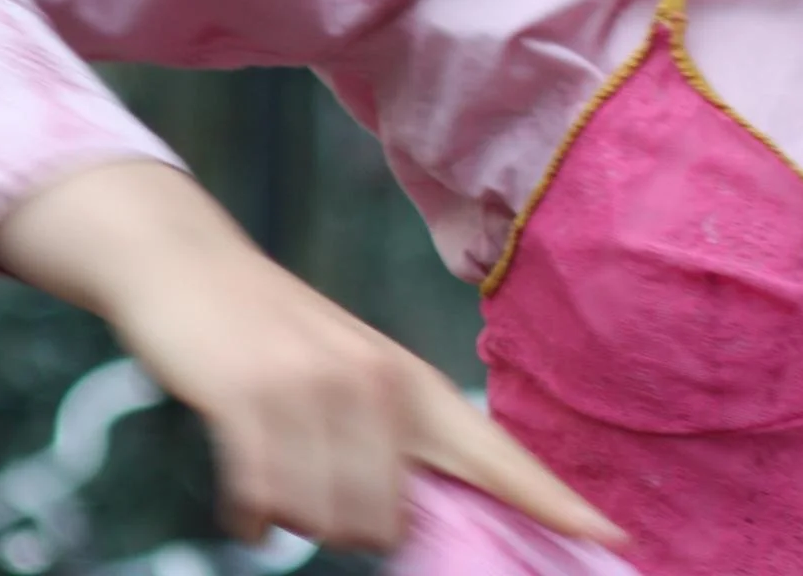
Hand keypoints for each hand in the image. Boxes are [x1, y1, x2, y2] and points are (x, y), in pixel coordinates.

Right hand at [0, 161, 623, 553]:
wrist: (190, 266)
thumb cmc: (277, 338)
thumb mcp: (355, 376)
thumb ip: (398, 441)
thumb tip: (414, 527)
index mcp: (417, 385)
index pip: (501, 458)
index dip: (556, 502)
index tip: (612, 537)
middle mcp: (380, 385)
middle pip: (388, 525)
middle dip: (348, 530)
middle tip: (312, 483)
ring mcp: (316, 389)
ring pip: (327, 522)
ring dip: (293, 521)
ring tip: (275, 476)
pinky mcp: (252, 397)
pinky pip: (263, 504)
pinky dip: (250, 518)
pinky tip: (244, 502)